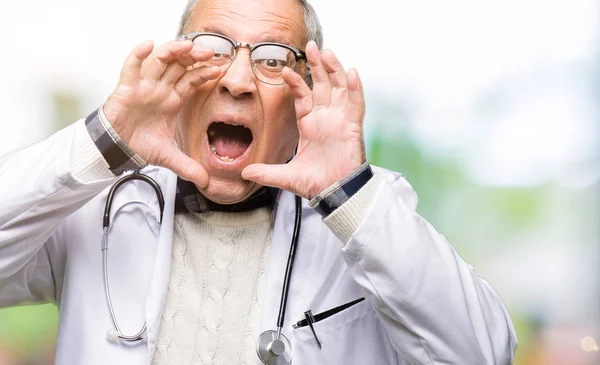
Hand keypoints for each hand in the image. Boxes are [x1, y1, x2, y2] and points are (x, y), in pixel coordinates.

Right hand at [103, 40, 220, 186]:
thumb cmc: (140, 144)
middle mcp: (160, 88)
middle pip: (180, 64)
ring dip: (173, 50)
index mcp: (173, 99)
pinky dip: (137, 54)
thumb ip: (188, 167)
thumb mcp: (169, 157)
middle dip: (195, 56)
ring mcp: (144, 86)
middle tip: (210, 52)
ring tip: (188, 45)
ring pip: (159, 60)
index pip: (192, 79)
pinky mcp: (126, 87)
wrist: (116, 148)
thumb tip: (207, 182)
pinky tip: (148, 45)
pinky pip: (131, 66)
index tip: (220, 68)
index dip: (205, 72)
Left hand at [242, 41, 365, 198]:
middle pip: (322, 85)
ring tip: (327, 52)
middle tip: (310, 45)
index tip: (285, 69)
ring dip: (334, 69)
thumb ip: (266, 172)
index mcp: (310, 124)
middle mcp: (325, 118)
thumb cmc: (315, 183)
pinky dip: (356, 88)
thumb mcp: (286, 176)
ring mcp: (340, 120)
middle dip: (317, 65)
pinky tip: (352, 72)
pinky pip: (356, 104)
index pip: (303, 96)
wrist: (335, 194)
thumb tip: (243, 172)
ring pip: (339, 88)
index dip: (296, 82)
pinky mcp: (353, 127)